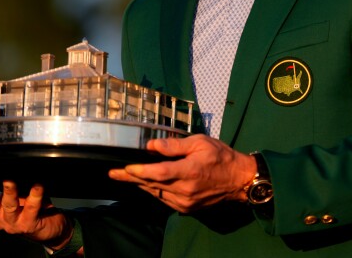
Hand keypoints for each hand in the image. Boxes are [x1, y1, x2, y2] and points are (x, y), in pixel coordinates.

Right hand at [0, 180, 73, 250]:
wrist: (49, 229)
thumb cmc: (28, 208)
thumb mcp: (11, 197)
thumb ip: (1, 186)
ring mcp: (13, 222)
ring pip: (9, 205)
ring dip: (9, 191)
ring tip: (9, 180)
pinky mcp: (29, 224)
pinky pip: (32, 208)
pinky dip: (35, 196)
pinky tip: (38, 186)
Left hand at [108, 134, 256, 213]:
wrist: (238, 180)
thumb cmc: (221, 156)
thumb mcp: (200, 143)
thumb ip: (175, 146)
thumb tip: (152, 146)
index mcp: (189, 171)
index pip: (159, 173)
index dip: (139, 171)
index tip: (124, 168)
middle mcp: (185, 190)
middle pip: (152, 184)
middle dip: (131, 178)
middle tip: (113, 173)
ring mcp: (185, 202)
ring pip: (156, 194)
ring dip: (140, 185)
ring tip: (125, 177)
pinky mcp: (187, 209)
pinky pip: (164, 200)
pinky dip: (153, 191)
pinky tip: (146, 184)